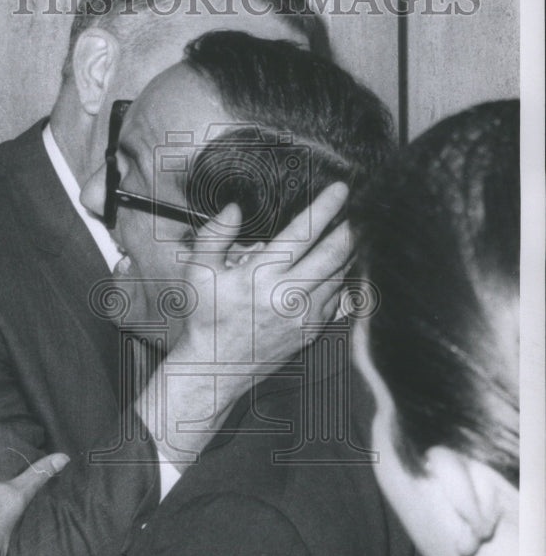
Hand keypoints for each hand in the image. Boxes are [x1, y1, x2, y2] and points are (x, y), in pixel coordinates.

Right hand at [176, 181, 350, 378]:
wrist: (216, 365)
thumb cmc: (206, 316)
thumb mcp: (198, 271)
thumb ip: (214, 235)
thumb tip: (235, 208)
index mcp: (260, 277)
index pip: (302, 233)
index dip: (325, 207)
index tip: (340, 189)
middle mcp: (286, 296)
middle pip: (333, 253)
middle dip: (349, 228)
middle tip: (356, 210)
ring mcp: (302, 316)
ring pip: (339, 276)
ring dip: (348, 252)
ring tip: (350, 235)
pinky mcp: (310, 331)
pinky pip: (336, 299)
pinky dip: (342, 279)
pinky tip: (338, 267)